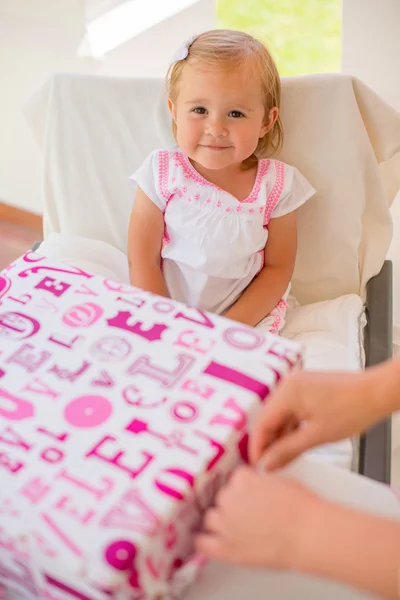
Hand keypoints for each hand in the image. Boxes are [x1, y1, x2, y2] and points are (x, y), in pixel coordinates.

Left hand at [196, 466, 320, 569]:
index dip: (243, 488)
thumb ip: (262, 483)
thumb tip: (260, 488)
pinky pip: (203, 544)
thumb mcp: (280, 482)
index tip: (247, 495)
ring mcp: (226, 524)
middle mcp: (229, 499)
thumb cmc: (302, 509)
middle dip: (232, 505)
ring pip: (211, 518)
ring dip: (220, 521)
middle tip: (246, 513)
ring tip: (232, 527)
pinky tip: (205, 542)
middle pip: (222, 498)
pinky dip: (202, 542)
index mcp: (243, 480)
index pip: (235, 479)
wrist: (307, 533)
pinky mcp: (227, 548)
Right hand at [250, 368, 386, 470]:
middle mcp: (289, 384)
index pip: (262, 423)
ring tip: (284, 458)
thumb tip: (268, 463)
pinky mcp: (307, 388)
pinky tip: (295, 443)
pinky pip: (292, 409)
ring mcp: (298, 385)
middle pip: (270, 418)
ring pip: (281, 415)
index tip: (258, 465)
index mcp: (287, 392)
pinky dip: (292, 426)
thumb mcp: (317, 435)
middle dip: (269, 442)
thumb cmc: (353, 409)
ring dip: (281, 435)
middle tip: (270, 465)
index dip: (258, 447)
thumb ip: (288, 450)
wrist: (377, 393)